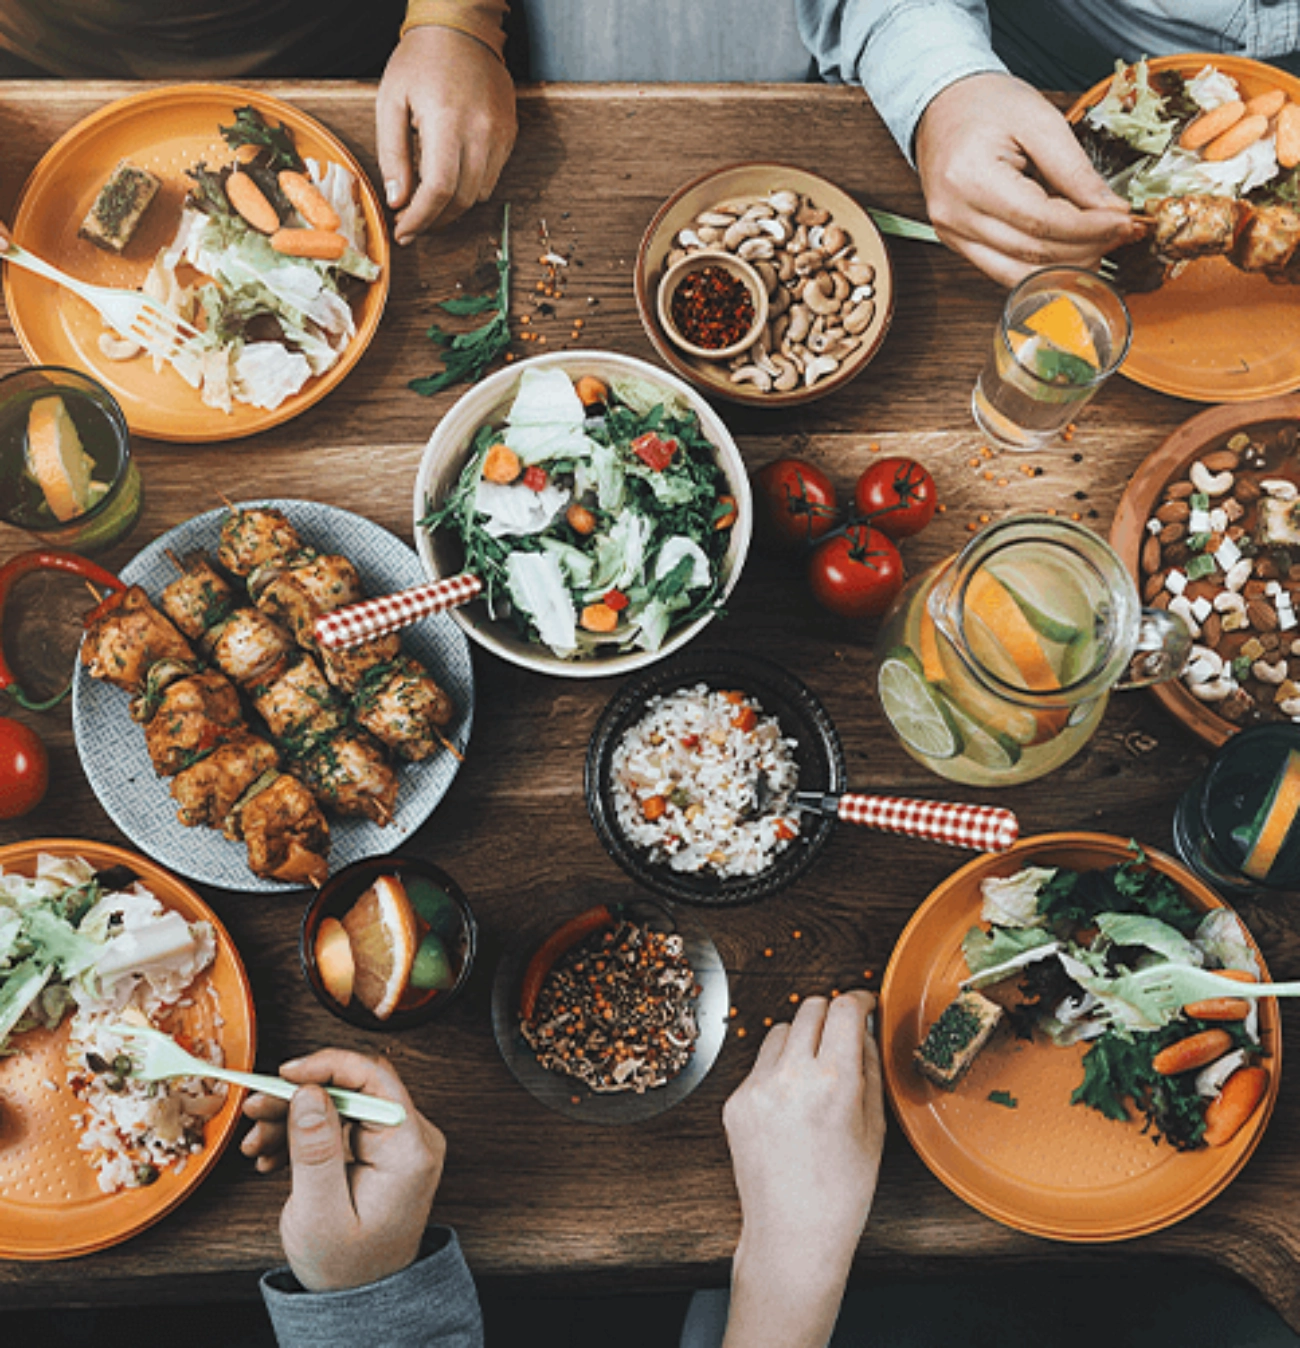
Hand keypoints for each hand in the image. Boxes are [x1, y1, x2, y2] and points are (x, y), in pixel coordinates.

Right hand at [241, 1049, 444, 1292]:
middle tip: (257, 1109)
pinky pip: (340, 1122)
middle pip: (353, 1087)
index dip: (327, 1065)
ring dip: (294, 1115)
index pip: (375, 1078)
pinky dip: (304, 1132)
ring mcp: (397, 1142)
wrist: (363, 1299)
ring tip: (257, 1143)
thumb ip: (315, 1151)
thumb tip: (309, 1092)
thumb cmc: (347, 1268)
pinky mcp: (380, 1148)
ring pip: (341, 1102)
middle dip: (300, 1095)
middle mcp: (412, 1137)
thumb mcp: (319, 1214)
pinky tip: (274, 1154)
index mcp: (409, 1150)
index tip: (285, 1073)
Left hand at [376, 25, 516, 243]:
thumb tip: (398, 200)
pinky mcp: (509, 135)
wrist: (460, 29)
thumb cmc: (420, 61)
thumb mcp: (390, 101)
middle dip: (435, 220)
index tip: (404, 232)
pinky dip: (469, 187)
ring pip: (478, 194)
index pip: (439, 190)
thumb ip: (392, 154)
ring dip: (452, 207)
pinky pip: (492, 178)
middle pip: (461, 200)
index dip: (420, 218)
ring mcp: (500, 134)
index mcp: (446, 120)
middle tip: (412, 224)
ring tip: (428, 202)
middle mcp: (480, 131)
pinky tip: (450, 177)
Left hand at [721, 991, 884, 1347]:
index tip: (863, 1004)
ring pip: (781, 1030)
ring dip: (800, 1040)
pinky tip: (791, 1105)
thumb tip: (863, 1027)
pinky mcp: (735, 1102)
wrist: (793, 1234)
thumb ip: (869, 1068)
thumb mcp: (874, 1128)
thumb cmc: (842, 1191)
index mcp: (834, 1083)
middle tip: (841, 1035)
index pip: (844, 1010)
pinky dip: (778, 1070)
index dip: (858, 1000)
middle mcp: (791, 1077)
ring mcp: (758, 1088)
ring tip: (815, 1075)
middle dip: (830, 1015)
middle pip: (810, 1008)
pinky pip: (760, 1064)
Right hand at [916, 73, 1142, 286]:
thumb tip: (1111, 209)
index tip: (1124, 221)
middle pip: (1031, 251)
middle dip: (1083, 248)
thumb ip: (1076, 169)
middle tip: (1120, 234)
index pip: (1040, 220)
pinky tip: (1067, 256)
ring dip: (1064, 268)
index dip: (1088, 227)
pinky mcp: (957, 243)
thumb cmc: (986, 105)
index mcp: (971, 178)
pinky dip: (1039, 269)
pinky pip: (1002, 270)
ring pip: (1017, 272)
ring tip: (1099, 248)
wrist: (943, 106)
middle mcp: (954, 215)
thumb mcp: (1040, 121)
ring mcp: (952, 234)